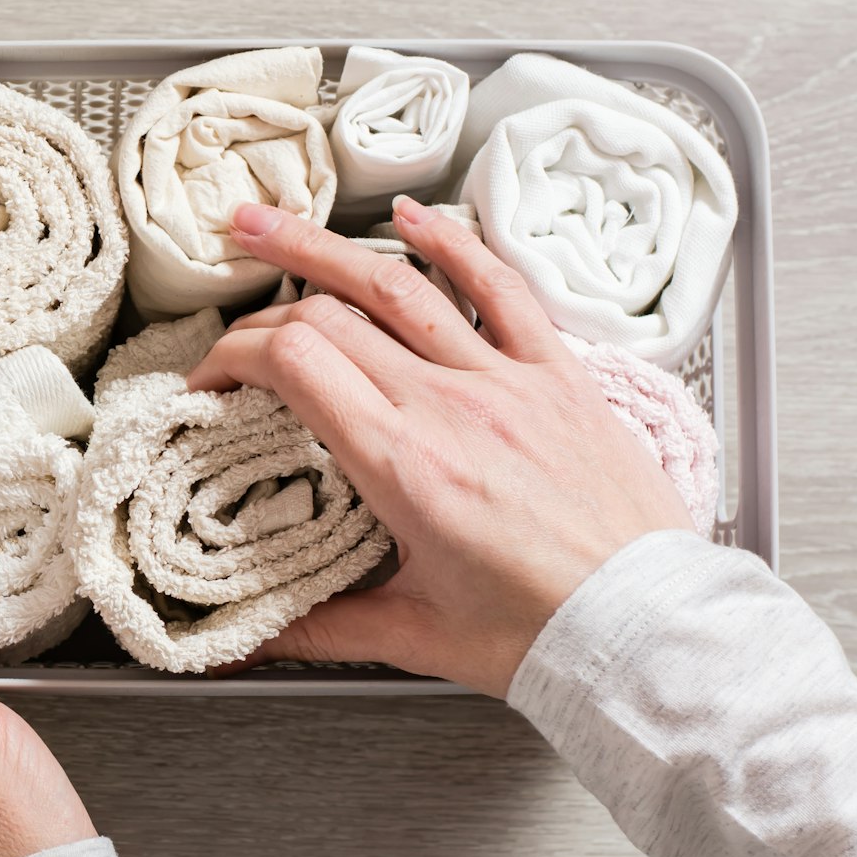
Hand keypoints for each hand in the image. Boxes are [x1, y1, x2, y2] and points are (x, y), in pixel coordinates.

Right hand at [190, 198, 695, 696]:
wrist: (646, 627)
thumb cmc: (540, 633)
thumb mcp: (414, 636)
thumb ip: (318, 628)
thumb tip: (245, 639)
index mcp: (402, 465)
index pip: (292, 364)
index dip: (232, 357)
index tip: (210, 381)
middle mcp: (449, 406)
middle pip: (328, 317)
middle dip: (260, 307)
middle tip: (226, 316)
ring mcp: (505, 380)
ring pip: (398, 285)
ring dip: (322, 247)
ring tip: (267, 226)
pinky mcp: (556, 375)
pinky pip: (500, 286)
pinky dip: (450, 241)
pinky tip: (410, 216)